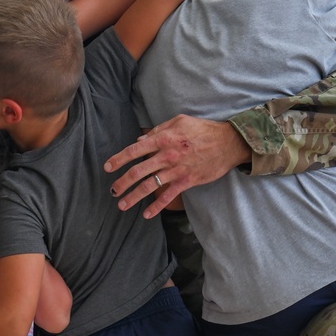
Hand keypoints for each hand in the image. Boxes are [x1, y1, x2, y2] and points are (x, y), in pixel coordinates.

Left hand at [104, 114, 250, 217]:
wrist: (228, 143)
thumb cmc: (203, 129)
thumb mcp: (179, 121)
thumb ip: (158, 130)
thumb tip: (140, 140)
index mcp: (163, 139)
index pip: (134, 150)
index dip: (119, 159)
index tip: (108, 167)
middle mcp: (167, 155)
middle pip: (138, 171)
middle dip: (122, 182)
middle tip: (112, 190)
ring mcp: (177, 170)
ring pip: (149, 186)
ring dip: (133, 197)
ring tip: (122, 204)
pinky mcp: (187, 181)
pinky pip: (168, 196)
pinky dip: (156, 206)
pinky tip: (147, 214)